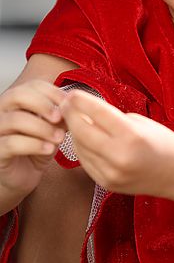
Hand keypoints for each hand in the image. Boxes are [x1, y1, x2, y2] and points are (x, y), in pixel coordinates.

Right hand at [0, 80, 65, 194]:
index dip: (53, 92)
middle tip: (59, 117)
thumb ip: (61, 115)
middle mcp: (2, 111)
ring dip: (43, 127)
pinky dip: (35, 144)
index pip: (33, 85)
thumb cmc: (37, 147)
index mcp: (17, 101)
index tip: (69, 102)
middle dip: (43, 104)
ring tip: (59, 138)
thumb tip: (76, 104)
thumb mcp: (53, 127)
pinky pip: (12, 143)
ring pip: (16, 120)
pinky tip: (49, 149)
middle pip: (18, 95)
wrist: (22, 176)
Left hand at [60, 90, 173, 197]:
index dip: (82, 101)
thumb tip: (86, 112)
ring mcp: (111, 173)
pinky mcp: (107, 184)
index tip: (72, 92)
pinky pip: (86, 162)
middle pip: (82, 131)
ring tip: (73, 119)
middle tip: (65, 104)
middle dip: (71, 115)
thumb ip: (113, 118)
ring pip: (80, 148)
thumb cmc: (162, 141)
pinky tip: (83, 138)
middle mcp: (119, 156)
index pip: (98, 113)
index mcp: (131, 135)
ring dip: (74, 132)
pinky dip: (82, 148)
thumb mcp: (140, 122)